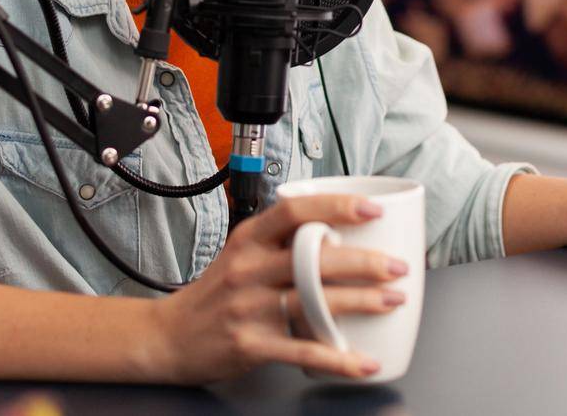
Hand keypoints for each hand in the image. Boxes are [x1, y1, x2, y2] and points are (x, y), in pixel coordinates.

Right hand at [147, 193, 409, 384]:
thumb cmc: (216, 294)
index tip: (372, 209)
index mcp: (248, 238)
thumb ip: (282, 242)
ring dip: (361, 301)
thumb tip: (343, 232)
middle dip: (364, 261)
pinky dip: (338, 359)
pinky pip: (302, 352)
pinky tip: (363, 361)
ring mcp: (248, 307)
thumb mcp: (241, 254)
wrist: (169, 336)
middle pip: (312, 258)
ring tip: (393, 301)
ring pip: (313, 301)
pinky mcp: (250, 344)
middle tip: (398, 266)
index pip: (294, 210)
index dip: (336, 205)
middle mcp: (248, 268)